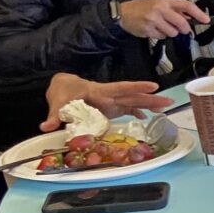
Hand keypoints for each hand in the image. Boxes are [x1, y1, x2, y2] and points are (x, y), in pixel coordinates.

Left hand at [41, 73, 170, 130]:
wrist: (63, 87)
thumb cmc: (62, 91)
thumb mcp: (57, 102)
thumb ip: (54, 115)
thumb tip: (45, 126)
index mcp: (99, 91)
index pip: (120, 88)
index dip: (136, 87)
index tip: (153, 86)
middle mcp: (109, 96)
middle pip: (132, 96)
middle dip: (150, 98)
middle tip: (168, 101)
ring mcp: (111, 101)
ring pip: (133, 102)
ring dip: (148, 104)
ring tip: (165, 107)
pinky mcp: (110, 107)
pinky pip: (126, 108)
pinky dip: (137, 111)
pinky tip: (147, 116)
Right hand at [118, 0, 208, 40]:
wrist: (123, 12)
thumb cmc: (142, 6)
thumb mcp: (159, 2)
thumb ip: (174, 8)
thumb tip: (190, 17)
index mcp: (165, 0)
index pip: (186, 5)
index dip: (198, 13)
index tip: (206, 20)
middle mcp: (160, 9)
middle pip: (182, 23)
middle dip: (184, 28)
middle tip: (182, 28)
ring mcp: (154, 20)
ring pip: (173, 32)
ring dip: (170, 32)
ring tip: (161, 26)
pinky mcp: (148, 30)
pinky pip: (162, 37)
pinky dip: (160, 35)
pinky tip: (153, 29)